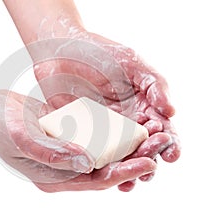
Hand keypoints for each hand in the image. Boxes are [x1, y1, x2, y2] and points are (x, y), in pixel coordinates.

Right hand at [0, 89, 155, 191]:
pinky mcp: (69, 134)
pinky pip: (95, 136)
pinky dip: (112, 132)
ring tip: (152, 135)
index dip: (122, 173)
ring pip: (104, 153)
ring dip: (127, 146)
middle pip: (105, 169)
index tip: (147, 163)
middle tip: (159, 148)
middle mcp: (64, 169)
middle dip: (133, 160)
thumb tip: (88, 163)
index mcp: (54, 179)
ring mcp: (67, 151)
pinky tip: (129, 122)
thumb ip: (53, 154)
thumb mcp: (23, 139)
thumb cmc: (0, 127)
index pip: (95, 181)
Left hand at [33, 31, 180, 190]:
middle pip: (143, 148)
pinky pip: (94, 154)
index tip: (171, 153)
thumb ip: (154, 84)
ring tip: (129, 182)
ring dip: (128, 171)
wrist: (61, 52)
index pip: (162, 129)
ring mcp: (104, 130)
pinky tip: (104, 175)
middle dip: (148, 160)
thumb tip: (172, 112)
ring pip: (121, 156)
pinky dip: (101, 167)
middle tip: (148, 169)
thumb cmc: (98, 52)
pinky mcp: (83, 134)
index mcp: (142, 106)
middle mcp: (126, 122)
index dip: (170, 143)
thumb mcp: (131, 62)